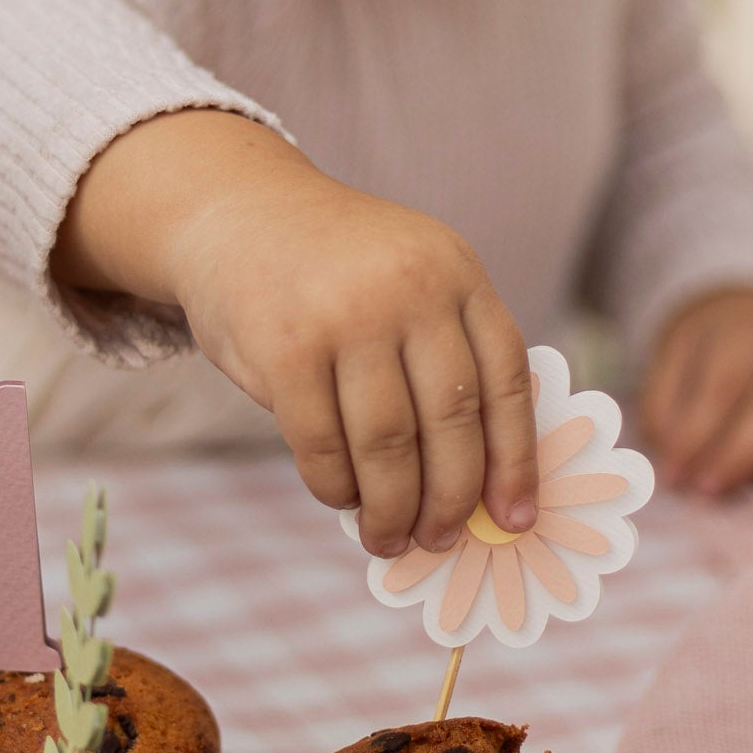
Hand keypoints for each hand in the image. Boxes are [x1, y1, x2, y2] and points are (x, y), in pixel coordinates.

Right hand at [170, 166, 536, 559]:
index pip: (507, 382)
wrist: (236, 212)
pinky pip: (322, 446)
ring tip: (388, 537)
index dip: (516, 461)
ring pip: (388, 446)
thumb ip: (448, 355)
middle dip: (452, 500)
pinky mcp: (285, 349)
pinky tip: (341, 498)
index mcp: (456, 273)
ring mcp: (346, 317)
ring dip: (392, 509)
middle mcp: (410, 289)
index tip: (514, 519)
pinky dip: (336, 487)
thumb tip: (481, 483)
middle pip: (452, 422)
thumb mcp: (412, 277)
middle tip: (441, 539)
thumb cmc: (335, 270)